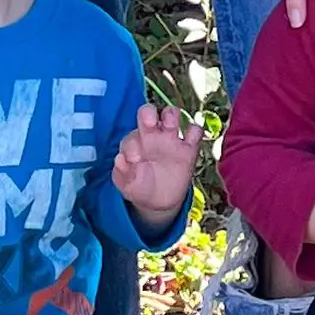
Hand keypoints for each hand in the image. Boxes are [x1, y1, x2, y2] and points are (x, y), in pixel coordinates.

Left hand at [112, 103, 202, 231]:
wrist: (161, 201)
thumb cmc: (140, 187)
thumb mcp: (127, 185)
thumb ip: (122, 173)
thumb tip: (120, 159)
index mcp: (135, 144)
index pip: (132, 136)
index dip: (132, 144)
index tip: (134, 159)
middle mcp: (151, 136)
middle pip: (149, 112)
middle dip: (148, 113)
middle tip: (149, 124)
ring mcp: (170, 140)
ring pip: (171, 115)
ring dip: (171, 115)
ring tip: (170, 127)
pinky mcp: (188, 149)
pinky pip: (194, 132)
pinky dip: (194, 130)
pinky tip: (190, 141)